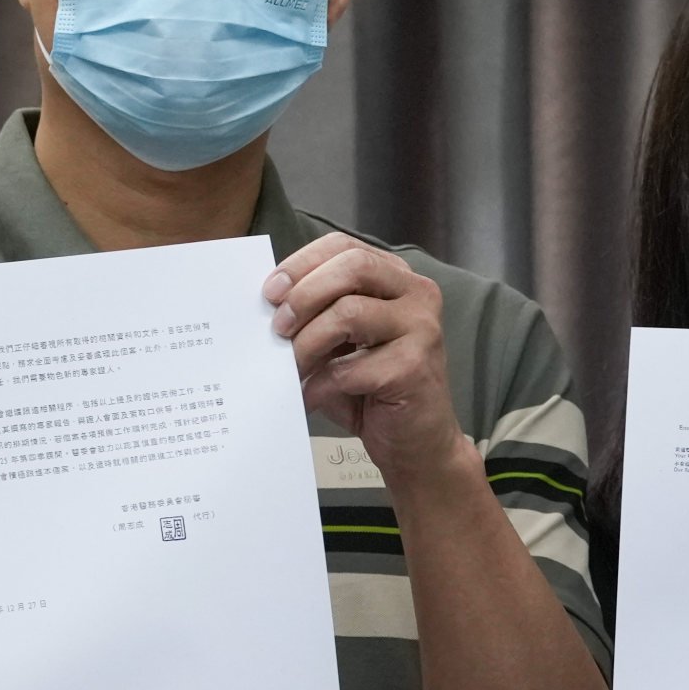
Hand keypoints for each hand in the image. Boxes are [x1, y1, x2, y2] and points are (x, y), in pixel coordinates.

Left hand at [263, 236, 465, 479]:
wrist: (415, 442)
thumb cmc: (370, 388)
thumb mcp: (339, 341)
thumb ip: (315, 314)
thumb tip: (265, 302)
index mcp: (396, 278)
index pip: (345, 247)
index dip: (302, 263)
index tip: (270, 291)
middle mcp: (417, 294)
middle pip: (353, 267)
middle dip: (304, 294)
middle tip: (277, 327)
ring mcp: (422, 329)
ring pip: (349, 313)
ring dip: (307, 343)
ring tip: (290, 367)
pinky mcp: (415, 367)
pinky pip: (351, 367)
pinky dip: (319, 384)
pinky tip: (307, 397)